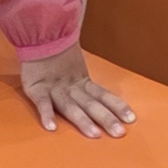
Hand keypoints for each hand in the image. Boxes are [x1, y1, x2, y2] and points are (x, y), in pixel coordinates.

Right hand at [18, 46, 136, 136]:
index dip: (117, 106)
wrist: (36, 34)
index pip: (103, 95)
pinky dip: (47, 114)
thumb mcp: (74, 66)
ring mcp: (54, 89)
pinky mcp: (36, 89)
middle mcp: (71, 88)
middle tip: (119, 133)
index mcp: (82, 82)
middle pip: (91, 105)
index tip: (132, 119)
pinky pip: (42, 103)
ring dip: (83, 121)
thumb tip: (106, 90)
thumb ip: (86, 80)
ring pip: (70, 107)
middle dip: (106, 119)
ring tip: (94, 134)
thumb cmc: (54, 53)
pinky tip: (52, 127)